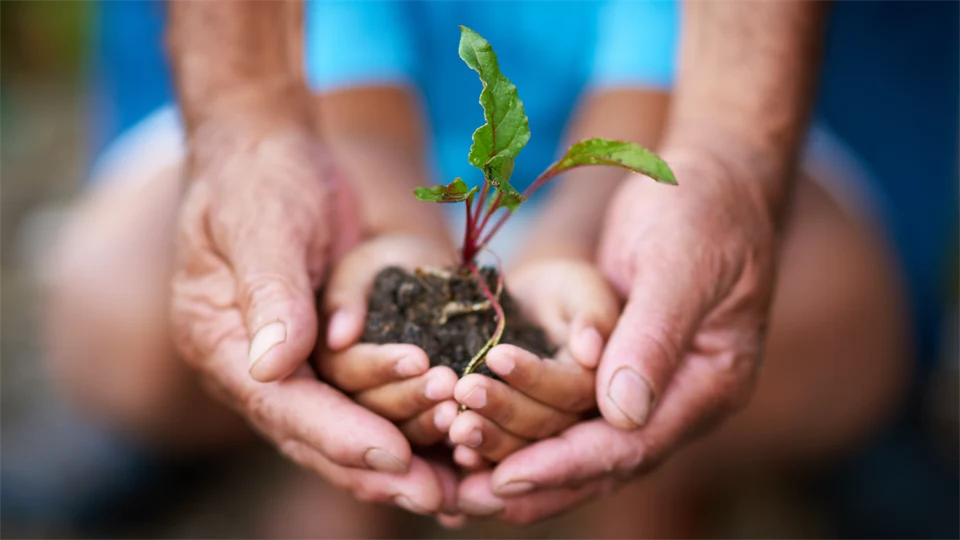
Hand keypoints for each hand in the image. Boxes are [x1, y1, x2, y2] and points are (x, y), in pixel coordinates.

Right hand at [170, 127, 448, 513]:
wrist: (272, 152)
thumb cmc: (262, 178)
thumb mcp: (263, 223)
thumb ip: (270, 292)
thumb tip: (272, 368)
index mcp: (220, 342)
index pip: (282, 404)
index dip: (338, 434)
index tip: (393, 458)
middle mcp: (252, 367)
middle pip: (315, 434)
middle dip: (377, 467)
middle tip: (440, 498)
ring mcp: (289, 364)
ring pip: (345, 427)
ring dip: (400, 457)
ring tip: (458, 486)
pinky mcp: (325, 353)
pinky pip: (366, 401)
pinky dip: (406, 424)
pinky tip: (453, 446)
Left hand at [456, 149, 777, 522]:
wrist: (709, 176)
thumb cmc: (702, 207)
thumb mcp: (681, 263)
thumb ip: (654, 335)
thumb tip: (622, 414)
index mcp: (708, 383)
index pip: (633, 444)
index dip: (567, 464)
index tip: (507, 477)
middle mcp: (679, 399)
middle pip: (602, 461)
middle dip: (533, 482)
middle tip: (464, 500)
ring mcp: (648, 386)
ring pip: (579, 444)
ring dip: (519, 462)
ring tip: (458, 484)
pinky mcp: (616, 368)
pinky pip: (566, 411)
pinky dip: (523, 430)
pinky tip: (475, 443)